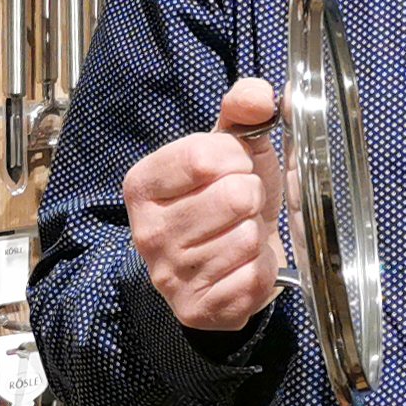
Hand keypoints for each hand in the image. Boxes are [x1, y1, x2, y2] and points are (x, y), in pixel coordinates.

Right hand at [124, 80, 286, 331]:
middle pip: (233, 197)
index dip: (236, 156)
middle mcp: (146, 232)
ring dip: (257, 233)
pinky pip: (255, 277)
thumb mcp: (233, 147)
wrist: (229, 260)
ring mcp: (169, 276)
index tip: (236, 165)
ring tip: (240, 233)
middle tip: (241, 204)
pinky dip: (262, 269)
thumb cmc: (228, 197)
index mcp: (142, 185)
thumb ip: (244, 109)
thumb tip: (259, 95)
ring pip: (247, 238)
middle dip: (252, 195)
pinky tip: (243, 265)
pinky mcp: (196, 310)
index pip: (203, 155)